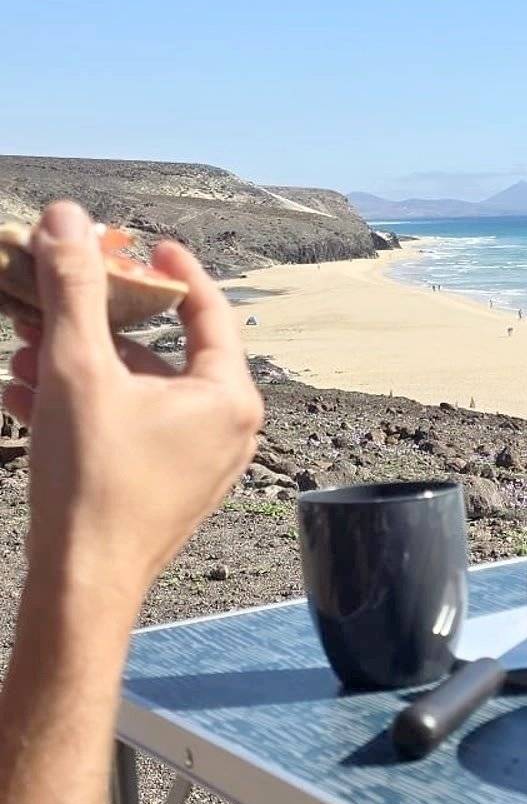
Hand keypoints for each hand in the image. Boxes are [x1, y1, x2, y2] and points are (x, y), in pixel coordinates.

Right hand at [3, 202, 262, 615]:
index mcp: (228, 397)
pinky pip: (126, 428)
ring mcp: (197, 464)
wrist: (80, 584)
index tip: (141, 243)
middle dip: (95, 323)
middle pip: (160, 350)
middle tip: (54, 296)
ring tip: (21, 351)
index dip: (171, 269)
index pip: (208, 309)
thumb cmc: (92, 482)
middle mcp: (225, 431)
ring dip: (76, 365)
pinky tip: (23, 395)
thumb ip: (74, 287)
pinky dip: (82, 406)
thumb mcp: (77, 369)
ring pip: (134, 391)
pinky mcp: (164, 489)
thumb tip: (66, 218)